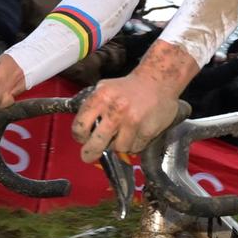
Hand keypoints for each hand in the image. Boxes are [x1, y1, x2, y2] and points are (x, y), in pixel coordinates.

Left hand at [70, 72, 184, 162]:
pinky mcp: (147, 131)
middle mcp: (116, 110)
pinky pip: (135, 148)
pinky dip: (134, 144)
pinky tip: (136, 132)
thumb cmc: (129, 87)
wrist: (158, 81)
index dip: (79, 136)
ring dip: (118, 145)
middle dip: (90, 153)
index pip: (80, 127)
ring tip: (123, 133)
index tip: (83, 138)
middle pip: (95, 145)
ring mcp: (133, 122)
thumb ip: (92, 107)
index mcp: (102, 98)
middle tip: (88, 156)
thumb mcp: (104, 88)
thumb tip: (82, 130)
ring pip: (118, 149)